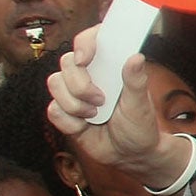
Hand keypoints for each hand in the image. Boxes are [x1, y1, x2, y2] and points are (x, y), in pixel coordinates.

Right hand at [46, 29, 189, 189]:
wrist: (131, 154)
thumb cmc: (139, 125)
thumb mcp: (141, 104)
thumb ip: (136, 81)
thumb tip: (136, 57)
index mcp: (110, 66)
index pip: (90, 41)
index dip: (84, 43)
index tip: (86, 58)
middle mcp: (89, 76)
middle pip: (67, 63)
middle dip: (80, 84)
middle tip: (101, 100)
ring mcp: (74, 93)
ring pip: (55, 84)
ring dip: (75, 104)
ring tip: (95, 114)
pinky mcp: (64, 112)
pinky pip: (53, 110)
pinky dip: (70, 121)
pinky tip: (85, 126)